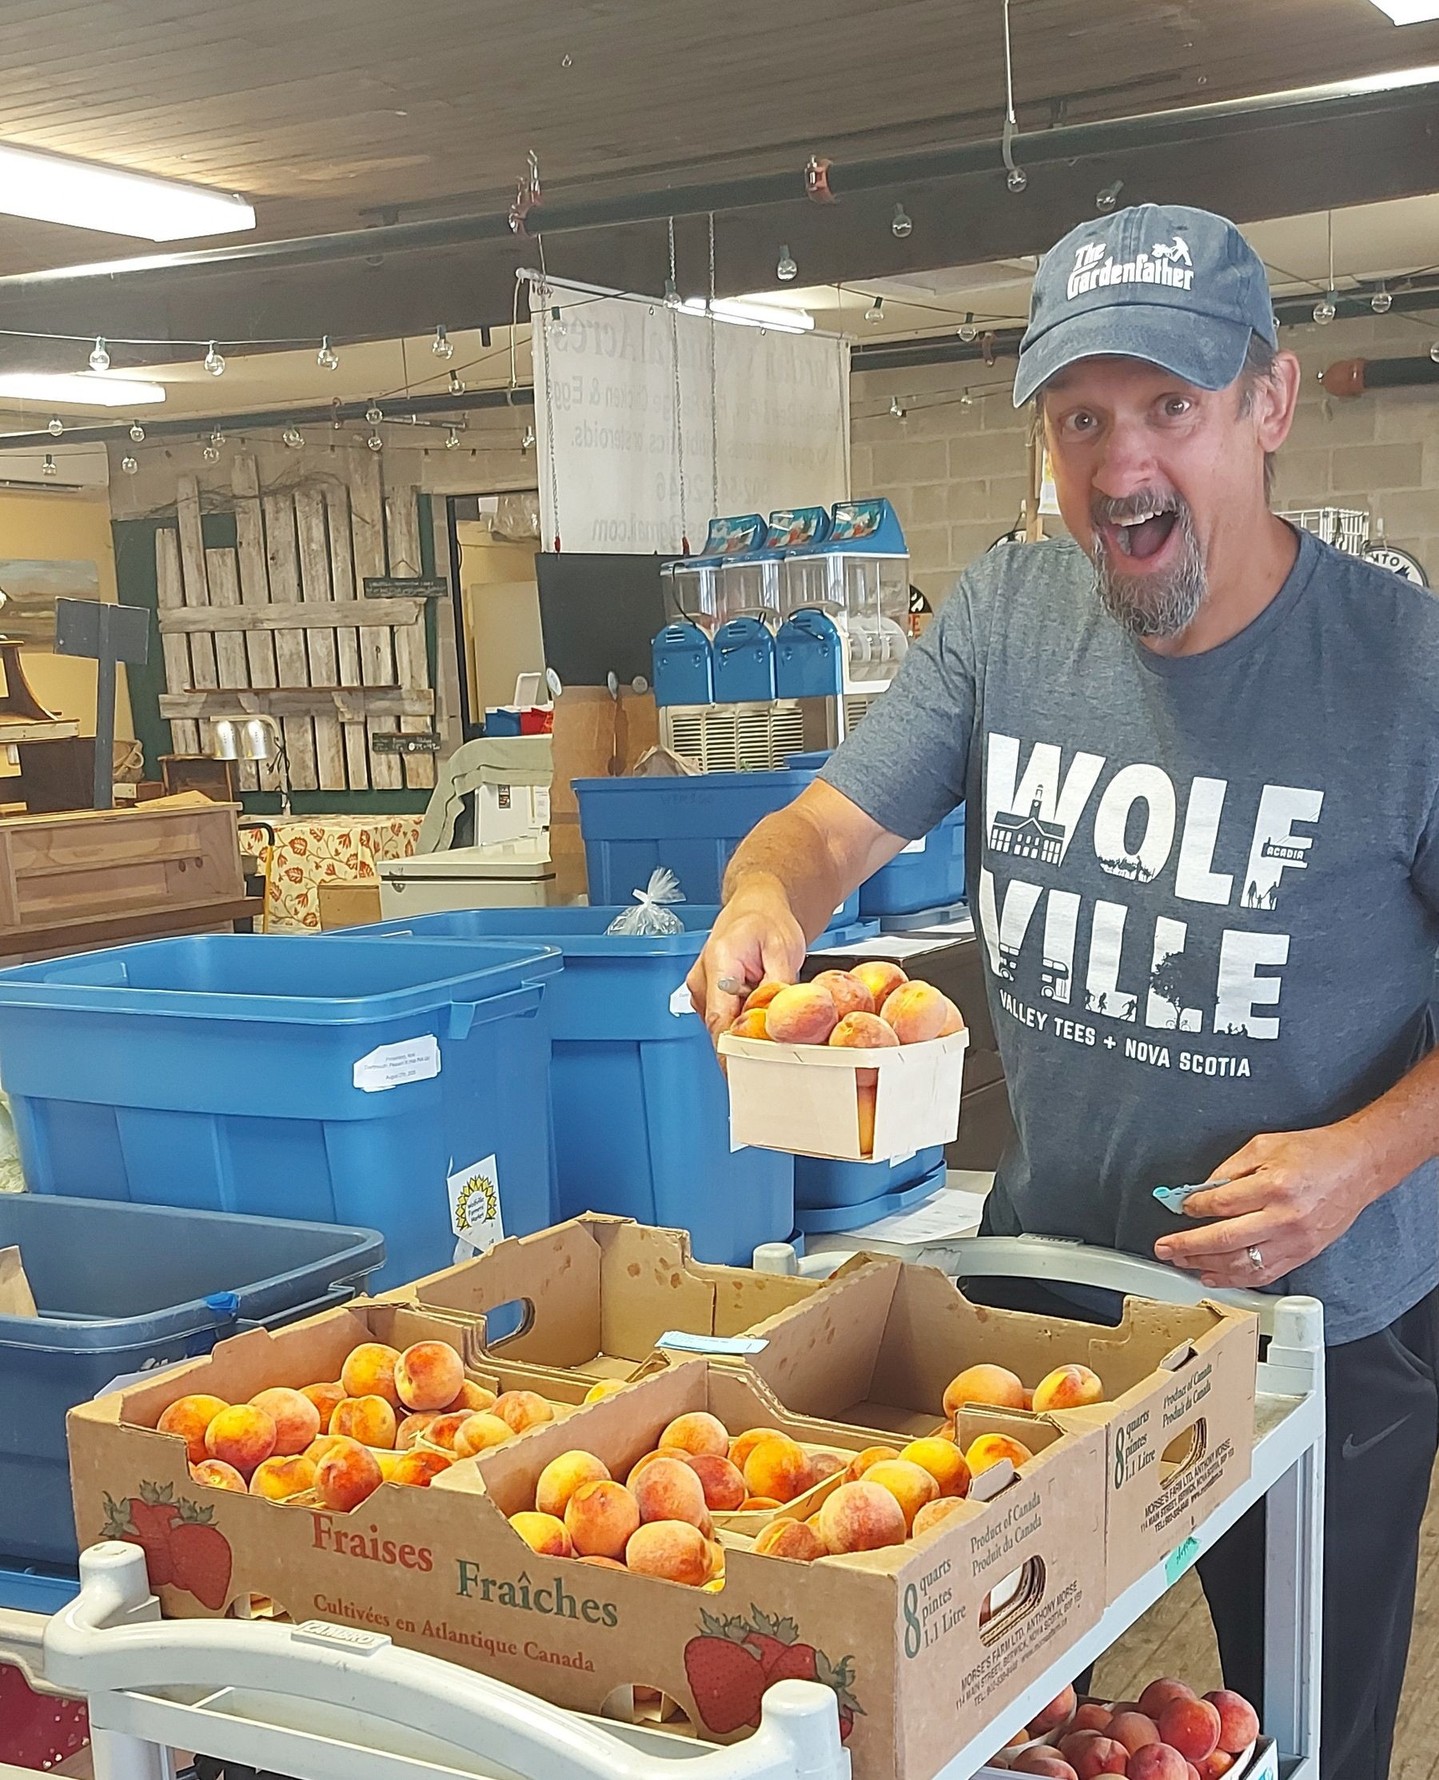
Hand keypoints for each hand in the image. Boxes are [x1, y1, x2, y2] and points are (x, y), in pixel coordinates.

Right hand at [686, 883, 806, 1041]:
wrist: (755, 907)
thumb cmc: (766, 921)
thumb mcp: (783, 949)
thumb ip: (779, 985)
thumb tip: (779, 1017)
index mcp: (719, 961)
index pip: (719, 1018)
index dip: (729, 1050)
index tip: (743, 1070)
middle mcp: (702, 977)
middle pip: (719, 1026)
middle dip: (747, 1038)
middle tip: (778, 1040)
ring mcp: (700, 988)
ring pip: (722, 1025)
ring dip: (745, 1027)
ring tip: (769, 1009)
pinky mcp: (705, 995)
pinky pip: (723, 1018)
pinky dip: (741, 1020)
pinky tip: (757, 1007)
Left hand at [1152, 1121, 1384, 1287]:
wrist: (1358, 1167)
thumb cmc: (1313, 1152)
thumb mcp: (1264, 1146)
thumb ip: (1229, 1169)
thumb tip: (1200, 1192)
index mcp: (1273, 1186)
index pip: (1221, 1205)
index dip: (1194, 1208)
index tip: (1180, 1208)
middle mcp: (1284, 1218)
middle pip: (1225, 1240)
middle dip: (1189, 1246)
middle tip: (1165, 1247)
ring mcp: (1295, 1241)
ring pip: (1242, 1264)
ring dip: (1206, 1266)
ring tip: (1182, 1263)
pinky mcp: (1303, 1254)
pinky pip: (1264, 1274)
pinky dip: (1235, 1279)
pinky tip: (1213, 1275)